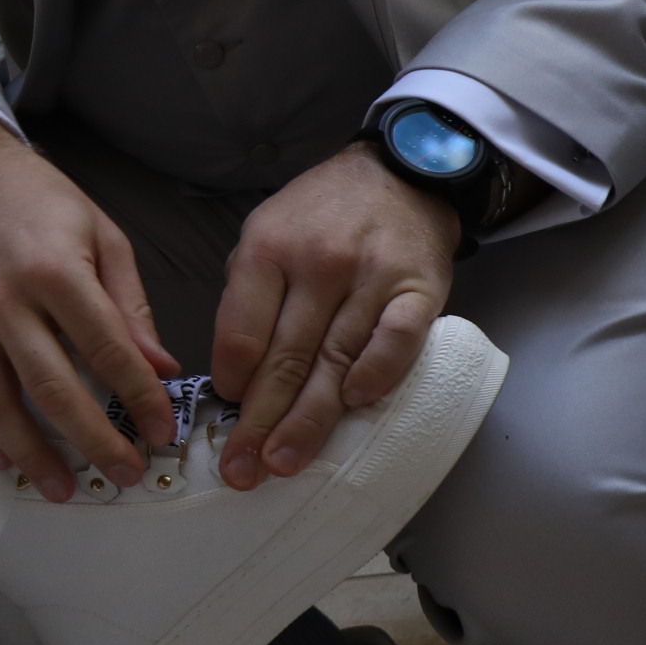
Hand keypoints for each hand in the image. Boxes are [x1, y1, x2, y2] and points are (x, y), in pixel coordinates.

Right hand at [0, 111, 179, 500]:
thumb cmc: (40, 201)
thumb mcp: (102, 235)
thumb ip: (130, 305)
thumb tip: (160, 368)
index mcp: (54, 271)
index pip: (106, 348)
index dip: (139, 396)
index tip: (163, 430)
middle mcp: (5, 301)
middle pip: (51, 387)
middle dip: (94, 439)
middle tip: (126, 473)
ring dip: (30, 453)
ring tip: (63, 488)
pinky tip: (2, 458)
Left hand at [210, 142, 457, 489]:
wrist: (399, 174)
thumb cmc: (320, 215)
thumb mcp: (263, 233)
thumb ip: (247, 296)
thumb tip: (232, 375)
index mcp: (268, 250)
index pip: (242, 331)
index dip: (232, 381)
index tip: (226, 415)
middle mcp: (318, 265)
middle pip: (285, 357)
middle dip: (261, 422)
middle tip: (243, 470)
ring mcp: (371, 279)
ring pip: (336, 361)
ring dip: (310, 419)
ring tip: (286, 462)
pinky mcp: (419, 292)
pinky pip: (397, 342)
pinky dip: (378, 375)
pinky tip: (357, 407)